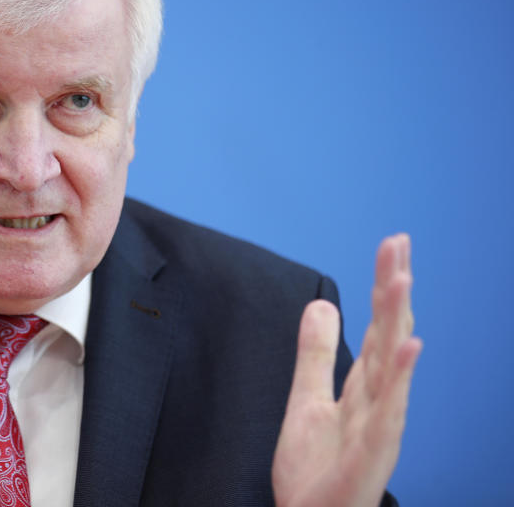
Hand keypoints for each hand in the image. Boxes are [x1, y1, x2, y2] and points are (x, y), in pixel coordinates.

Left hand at [272, 234, 421, 506]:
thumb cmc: (317, 473)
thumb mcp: (306, 401)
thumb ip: (315, 356)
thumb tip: (322, 304)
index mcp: (363, 388)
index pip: (377, 326)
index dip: (383, 287)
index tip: (392, 245)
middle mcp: (379, 401)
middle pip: (387, 334)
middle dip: (392, 289)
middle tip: (399, 242)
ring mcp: (380, 424)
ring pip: (392, 363)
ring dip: (398, 320)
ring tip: (403, 278)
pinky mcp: (374, 451)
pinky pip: (389, 409)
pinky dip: (400, 376)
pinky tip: (409, 345)